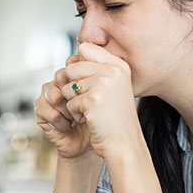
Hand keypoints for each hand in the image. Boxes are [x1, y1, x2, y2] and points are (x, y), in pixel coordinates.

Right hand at [35, 55, 93, 158]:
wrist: (93, 144)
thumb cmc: (100, 121)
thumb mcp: (104, 95)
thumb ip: (99, 75)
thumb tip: (93, 57)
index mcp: (75, 78)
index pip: (72, 63)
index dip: (81, 76)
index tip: (92, 92)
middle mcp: (60, 84)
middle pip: (61, 75)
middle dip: (75, 93)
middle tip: (85, 106)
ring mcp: (49, 98)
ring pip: (53, 92)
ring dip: (67, 108)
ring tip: (77, 119)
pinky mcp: (40, 112)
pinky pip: (44, 108)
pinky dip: (59, 119)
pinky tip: (67, 126)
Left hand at [61, 43, 140, 160]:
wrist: (124, 145)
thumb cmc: (115, 118)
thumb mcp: (113, 87)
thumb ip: (97, 69)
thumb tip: (71, 58)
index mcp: (119, 65)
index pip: (85, 48)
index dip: (79, 65)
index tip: (87, 83)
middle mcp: (113, 71)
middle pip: (72, 67)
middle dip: (73, 87)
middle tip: (90, 101)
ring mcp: (103, 84)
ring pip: (68, 86)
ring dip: (74, 102)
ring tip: (92, 111)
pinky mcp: (93, 100)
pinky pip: (70, 103)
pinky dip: (76, 114)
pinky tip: (92, 120)